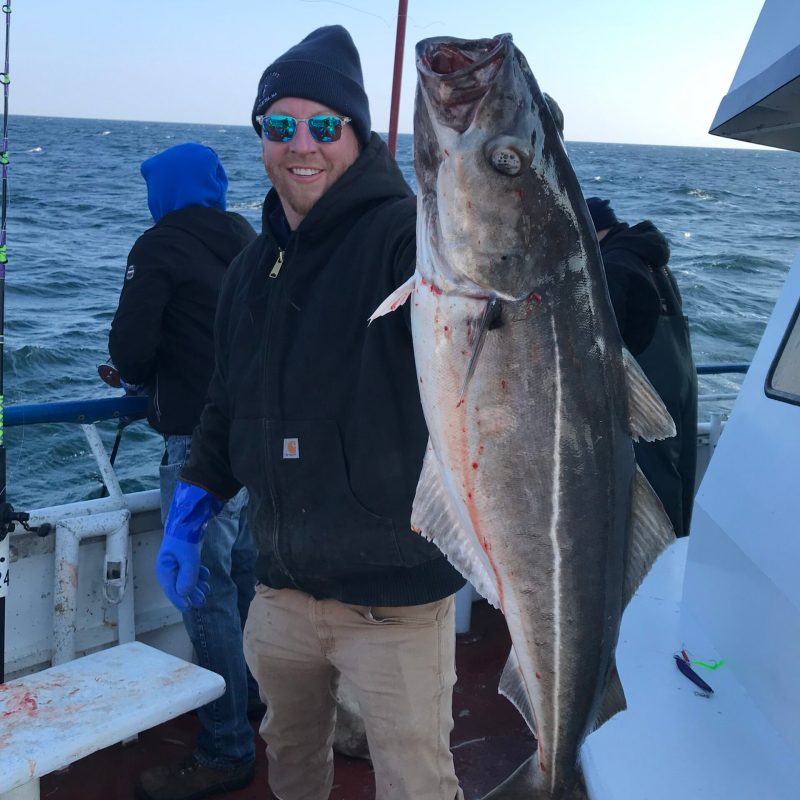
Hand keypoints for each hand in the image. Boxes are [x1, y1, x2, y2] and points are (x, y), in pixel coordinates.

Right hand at [156, 480, 223, 610]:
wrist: (190, 516)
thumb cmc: (186, 536)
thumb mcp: (188, 558)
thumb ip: (187, 577)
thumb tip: (184, 594)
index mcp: (164, 568)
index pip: (171, 590)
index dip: (180, 600)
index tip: (189, 608)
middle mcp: (168, 566)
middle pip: (178, 586)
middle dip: (191, 594)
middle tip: (202, 601)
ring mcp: (177, 560)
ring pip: (185, 578)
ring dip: (196, 584)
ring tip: (206, 589)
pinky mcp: (186, 554)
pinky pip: (190, 569)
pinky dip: (198, 574)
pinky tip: (205, 575)